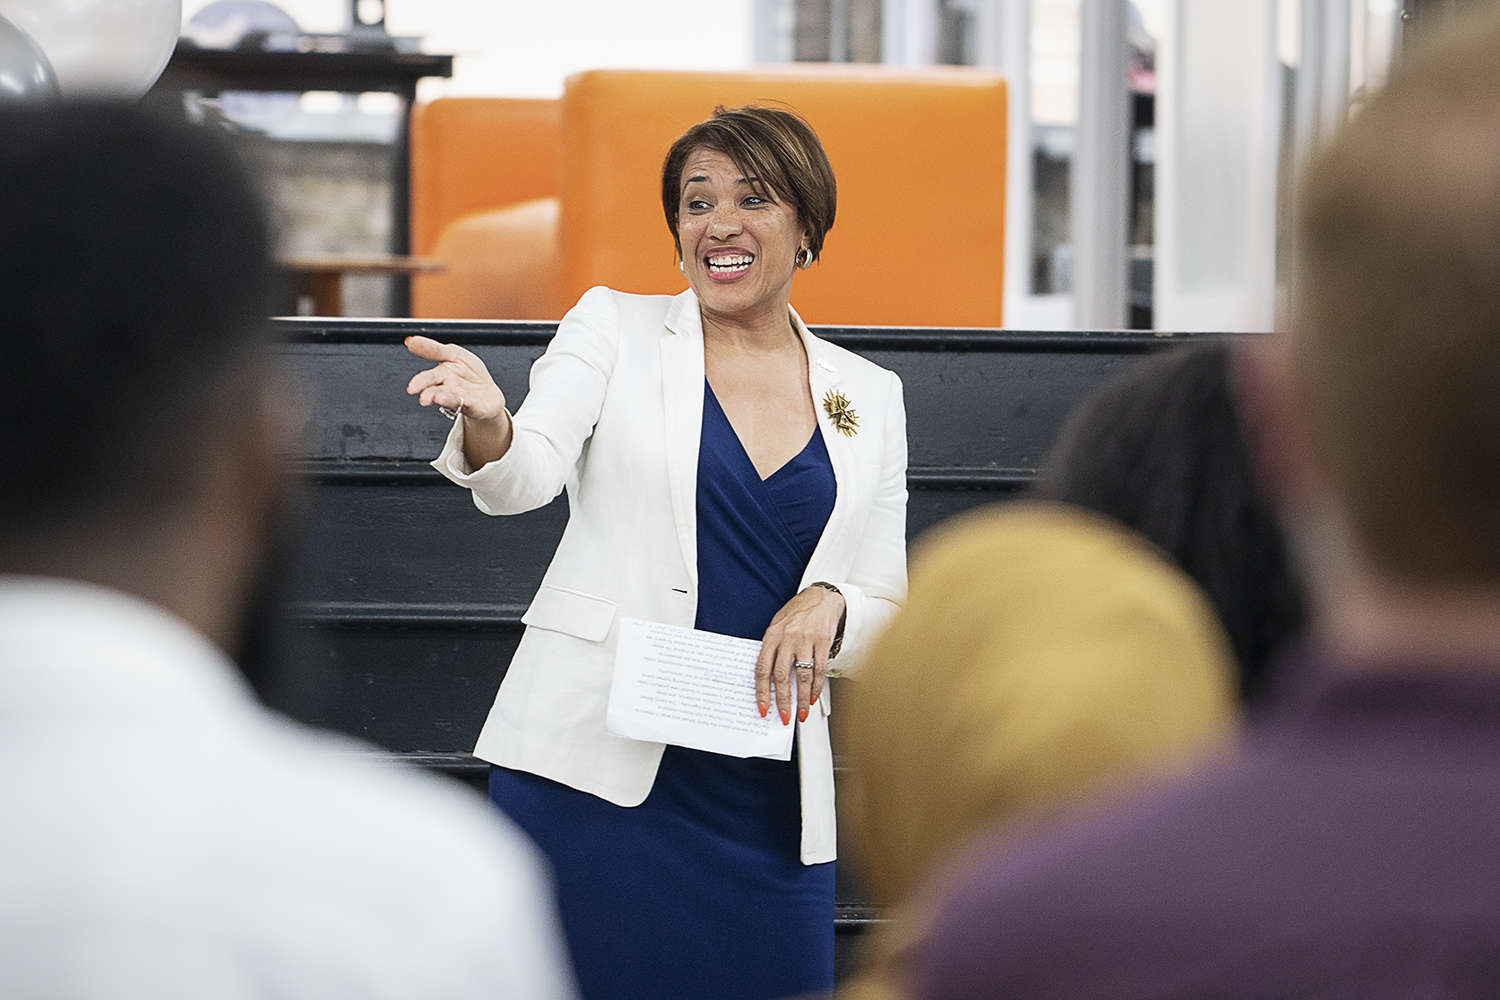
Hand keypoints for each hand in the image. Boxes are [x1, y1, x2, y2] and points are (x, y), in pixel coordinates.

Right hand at [405, 336, 512, 468]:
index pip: (428, 378)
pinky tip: (466, 402)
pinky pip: (473, 407)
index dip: (420, 382)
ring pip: (452, 400)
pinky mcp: (477, 408)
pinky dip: (469, 405)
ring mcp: (463, 400)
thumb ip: (434, 349)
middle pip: (437, 391)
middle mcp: (450, 390)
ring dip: (445, 399)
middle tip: (423, 397)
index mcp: (442, 376)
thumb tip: (411, 340)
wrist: (488, 393)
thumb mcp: (454, 354)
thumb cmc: (469, 373)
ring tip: (438, 398)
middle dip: (430, 394)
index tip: (412, 387)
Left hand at [755, 585, 845, 726]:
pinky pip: (819, 669)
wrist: (820, 597)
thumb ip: (772, 649)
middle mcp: (787, 638)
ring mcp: (806, 640)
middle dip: (783, 701)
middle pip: (782, 675)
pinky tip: (812, 696)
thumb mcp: (777, 626)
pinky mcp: (822, 641)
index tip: (763, 708)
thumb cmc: (797, 613)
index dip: (762, 692)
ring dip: (801, 698)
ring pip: (802, 675)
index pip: (763, 668)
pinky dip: (816, 686)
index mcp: (772, 635)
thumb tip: (768, 680)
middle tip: (784, 716)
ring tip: (802, 712)